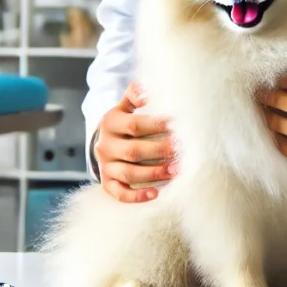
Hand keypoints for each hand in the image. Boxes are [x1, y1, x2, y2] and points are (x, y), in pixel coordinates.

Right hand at [94, 82, 175, 202]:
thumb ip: (135, 96)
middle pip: (134, 151)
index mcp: (110, 123)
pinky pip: (120, 193)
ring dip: (154, 174)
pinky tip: (155, 194)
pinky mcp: (107, 183)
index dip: (157, 125)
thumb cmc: (124, 123)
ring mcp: (105, 166)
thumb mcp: (125, 106)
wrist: (104, 141)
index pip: (135, 125)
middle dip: (160, 151)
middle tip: (182, 151)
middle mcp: (105, 146)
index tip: (178, 125)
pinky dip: (136, 196)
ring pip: (129, 174)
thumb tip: (146, 90)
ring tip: (176, 171)